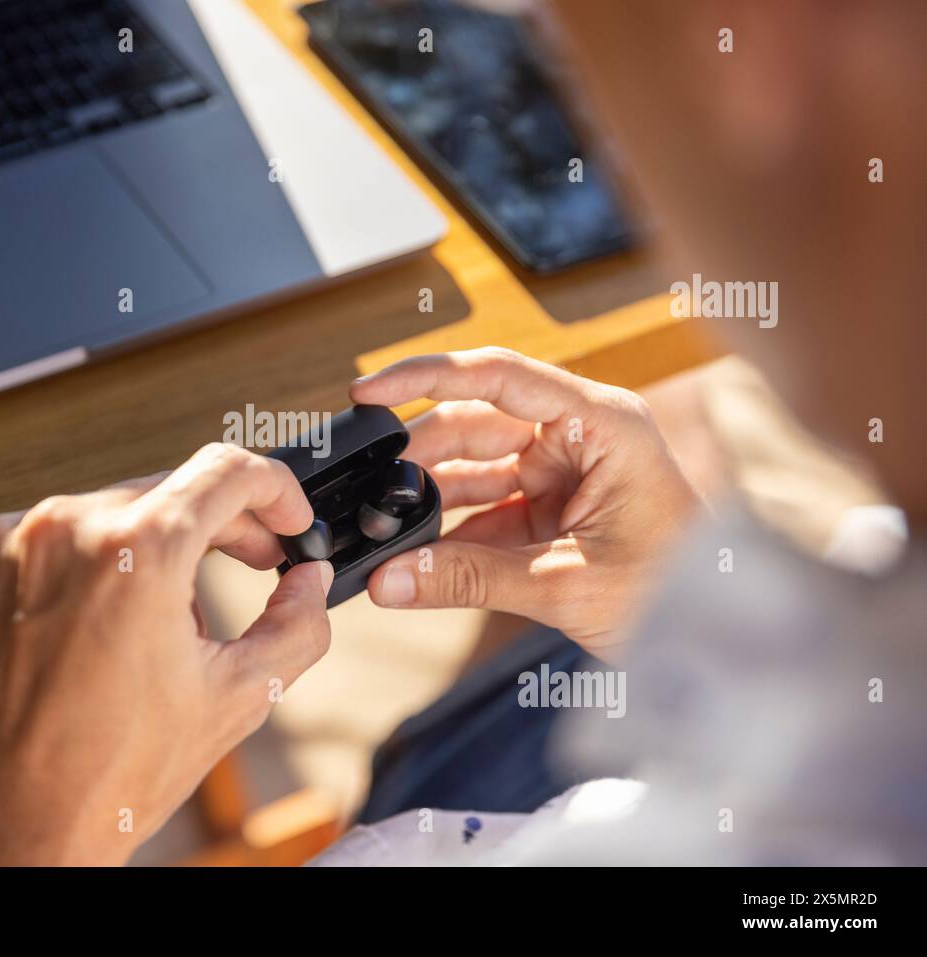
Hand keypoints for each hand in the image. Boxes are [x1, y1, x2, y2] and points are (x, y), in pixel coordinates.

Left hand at [0, 444, 332, 865]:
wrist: (3, 835)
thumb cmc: (106, 781)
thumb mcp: (235, 701)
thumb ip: (296, 626)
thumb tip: (307, 582)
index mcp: (135, 553)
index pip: (226, 470)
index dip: (276, 488)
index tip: (285, 516)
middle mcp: (60, 530)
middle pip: (166, 491)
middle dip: (221, 525)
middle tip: (252, 563)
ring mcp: (1, 548)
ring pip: (105, 516)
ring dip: (150, 550)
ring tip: (165, 622)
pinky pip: (45, 544)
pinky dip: (83, 570)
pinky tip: (99, 629)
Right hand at [350, 348, 701, 660]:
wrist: (719, 641)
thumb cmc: (677, 596)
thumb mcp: (567, 586)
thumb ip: (469, 579)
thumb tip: (388, 579)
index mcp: (603, 424)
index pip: (499, 376)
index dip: (426, 376)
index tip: (368, 389)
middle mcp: (578, 435)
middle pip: (474, 422)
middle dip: (418, 453)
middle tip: (367, 487)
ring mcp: (561, 470)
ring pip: (471, 464)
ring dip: (427, 493)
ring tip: (381, 524)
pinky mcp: (548, 507)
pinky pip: (481, 505)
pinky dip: (446, 527)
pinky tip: (411, 549)